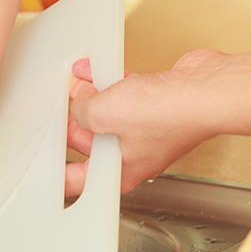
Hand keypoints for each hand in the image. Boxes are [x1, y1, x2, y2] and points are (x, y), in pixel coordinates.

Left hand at [65, 49, 225, 195]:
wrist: (207, 91)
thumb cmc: (169, 114)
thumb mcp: (102, 112)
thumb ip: (81, 109)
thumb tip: (78, 99)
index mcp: (118, 172)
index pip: (78, 181)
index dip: (57, 172)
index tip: (42, 162)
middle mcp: (133, 156)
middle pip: (89, 143)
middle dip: (73, 120)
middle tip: (60, 103)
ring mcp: (146, 131)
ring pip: (107, 116)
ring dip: (91, 96)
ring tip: (78, 80)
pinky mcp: (157, 108)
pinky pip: (126, 97)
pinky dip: (113, 85)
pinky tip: (100, 70)